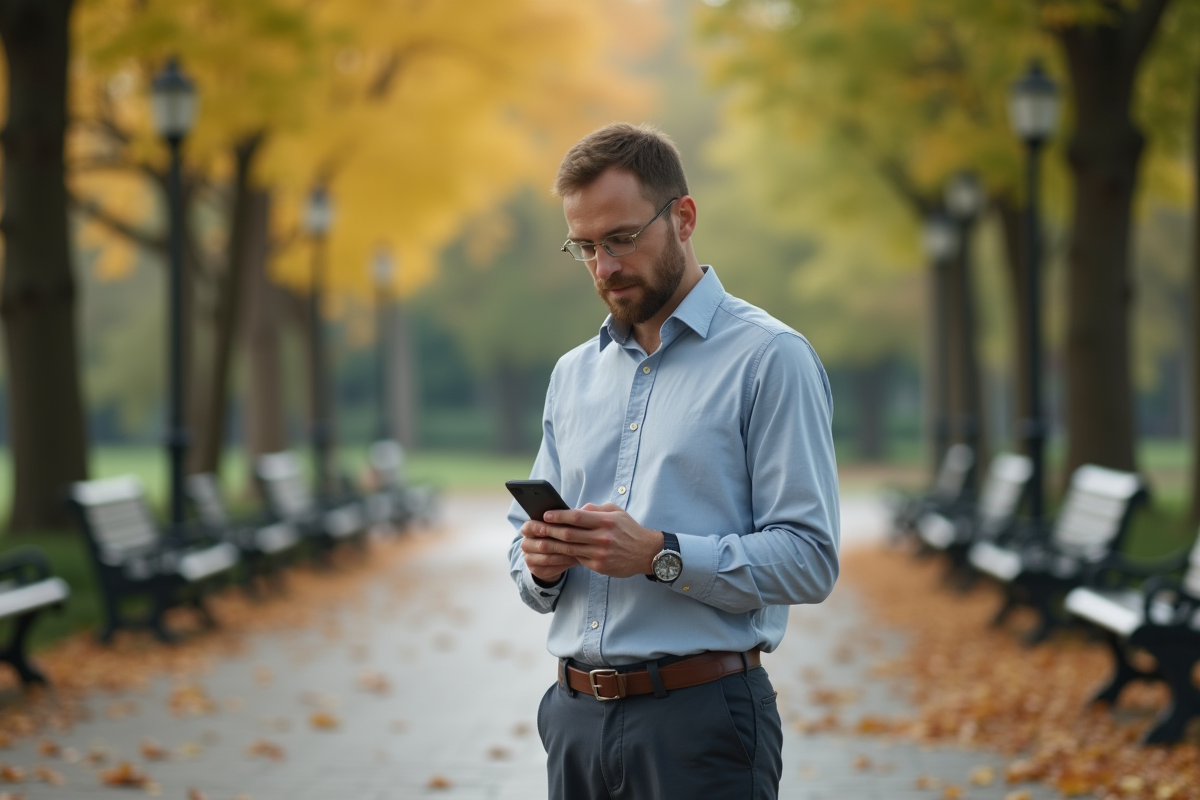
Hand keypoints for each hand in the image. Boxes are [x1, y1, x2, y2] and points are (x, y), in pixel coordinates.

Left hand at [521, 503, 663, 578]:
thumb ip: (596, 509)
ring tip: (538, 541)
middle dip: (549, 530)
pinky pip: (578, 559)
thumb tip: (576, 510)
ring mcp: (600, 553)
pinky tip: (553, 552)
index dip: (558, 516)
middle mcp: (602, 537)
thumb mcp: (616, 512)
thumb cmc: (629, 529)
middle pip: (569, 534)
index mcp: (605, 521)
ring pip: (569, 549)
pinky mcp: (599, 566)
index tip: (545, 514)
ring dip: (552, 545)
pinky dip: (564, 555)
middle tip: (534, 528)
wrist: (647, 553)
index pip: (576, 517)